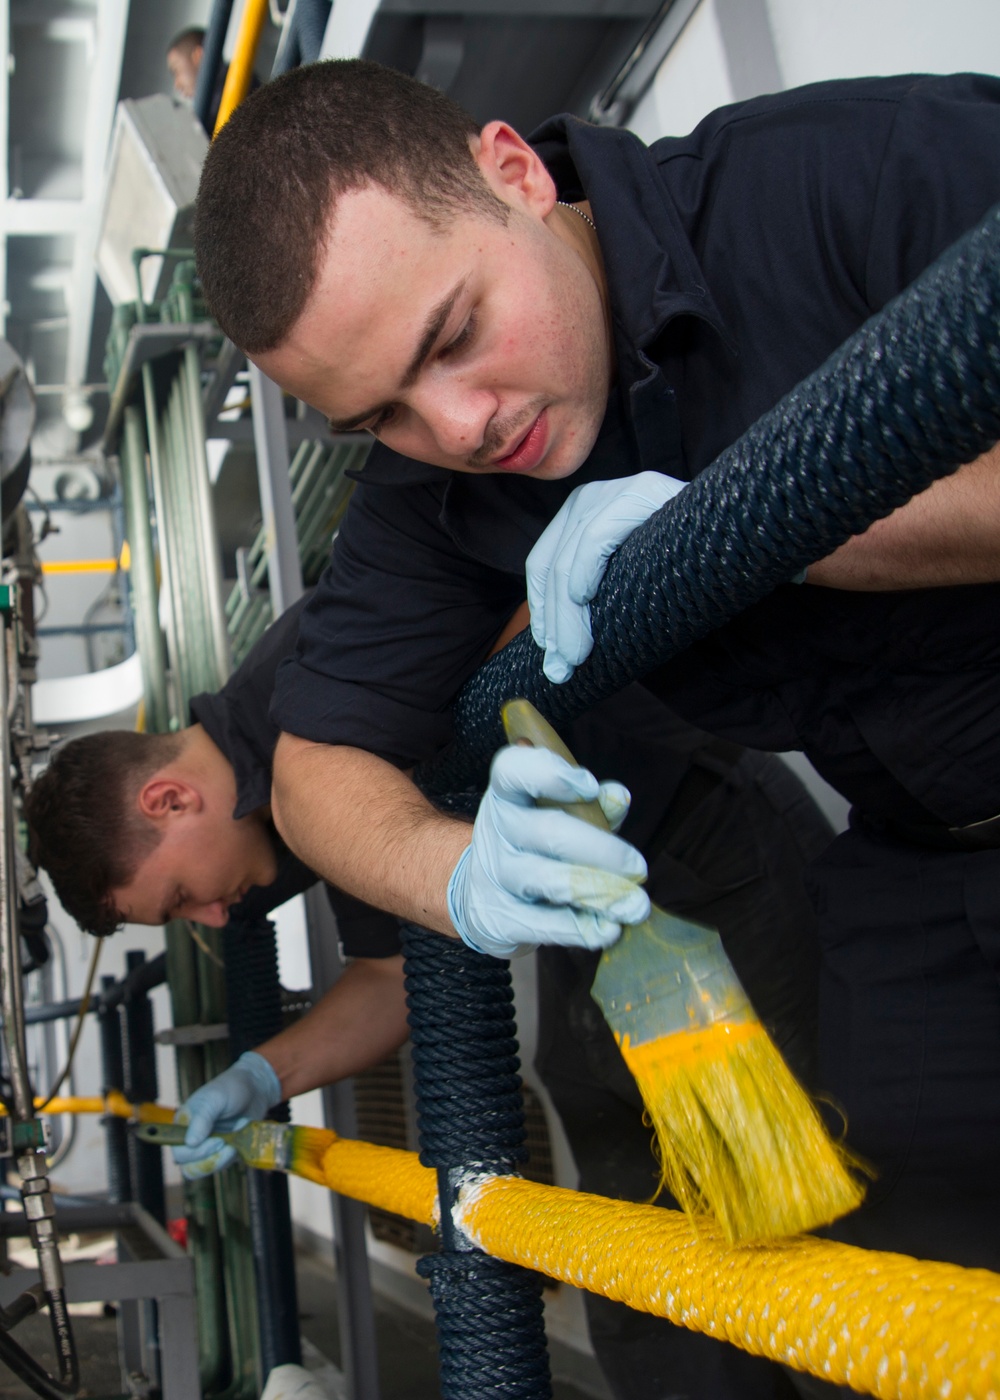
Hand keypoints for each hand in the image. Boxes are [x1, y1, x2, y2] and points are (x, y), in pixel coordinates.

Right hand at [172, 1050, 281, 1178]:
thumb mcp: (215, 1097)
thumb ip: (202, 1117)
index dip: (195, 1153)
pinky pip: (223, 1165)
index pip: (179, 1151)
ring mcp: (208, 1147)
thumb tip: (190, 1142)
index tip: (217, 1140)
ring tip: (235, 1142)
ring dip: (223, 1160)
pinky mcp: (224, 1152)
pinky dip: (233, 1157)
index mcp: (184, 1124)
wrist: (255, 1089)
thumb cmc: (231, 1088)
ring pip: (206, 1169)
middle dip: (210, 1158)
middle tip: (227, 1142)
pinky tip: (241, 1140)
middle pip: (190, 1166)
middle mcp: (193, 1138)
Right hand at [446, 745, 649, 957]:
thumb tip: (617, 797)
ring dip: (600, 893)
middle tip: (638, 868)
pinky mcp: (497, 919)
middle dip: (602, 850)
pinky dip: (582, 928)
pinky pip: (544, 924)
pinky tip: (608, 929)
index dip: (550, 774)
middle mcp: (496, 831)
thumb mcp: (558, 818)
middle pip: (549, 832)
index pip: (512, 770)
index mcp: (508, 796)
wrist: (480, 896)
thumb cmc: (533, 847)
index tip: (590, 786)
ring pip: (549, 881)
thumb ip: (592, 807)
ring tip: (634, 906)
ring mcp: (494, 876)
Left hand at [527, 471, 685, 682]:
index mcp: (584, 516)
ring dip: (567, 616)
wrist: (743, 530)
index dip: (542, 610)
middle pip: (551, 564)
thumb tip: (558, 649)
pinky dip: (583, 574)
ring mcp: (615, 491)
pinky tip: (584, 601)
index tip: (549, 651)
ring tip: (576, 656)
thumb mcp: (630, 581)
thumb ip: (595, 597)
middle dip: (553, 623)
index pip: (543, 562)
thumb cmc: (689, 562)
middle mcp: (593, 497)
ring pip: (568, 561)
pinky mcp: (639, 493)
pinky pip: (596, 540)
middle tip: (561, 669)